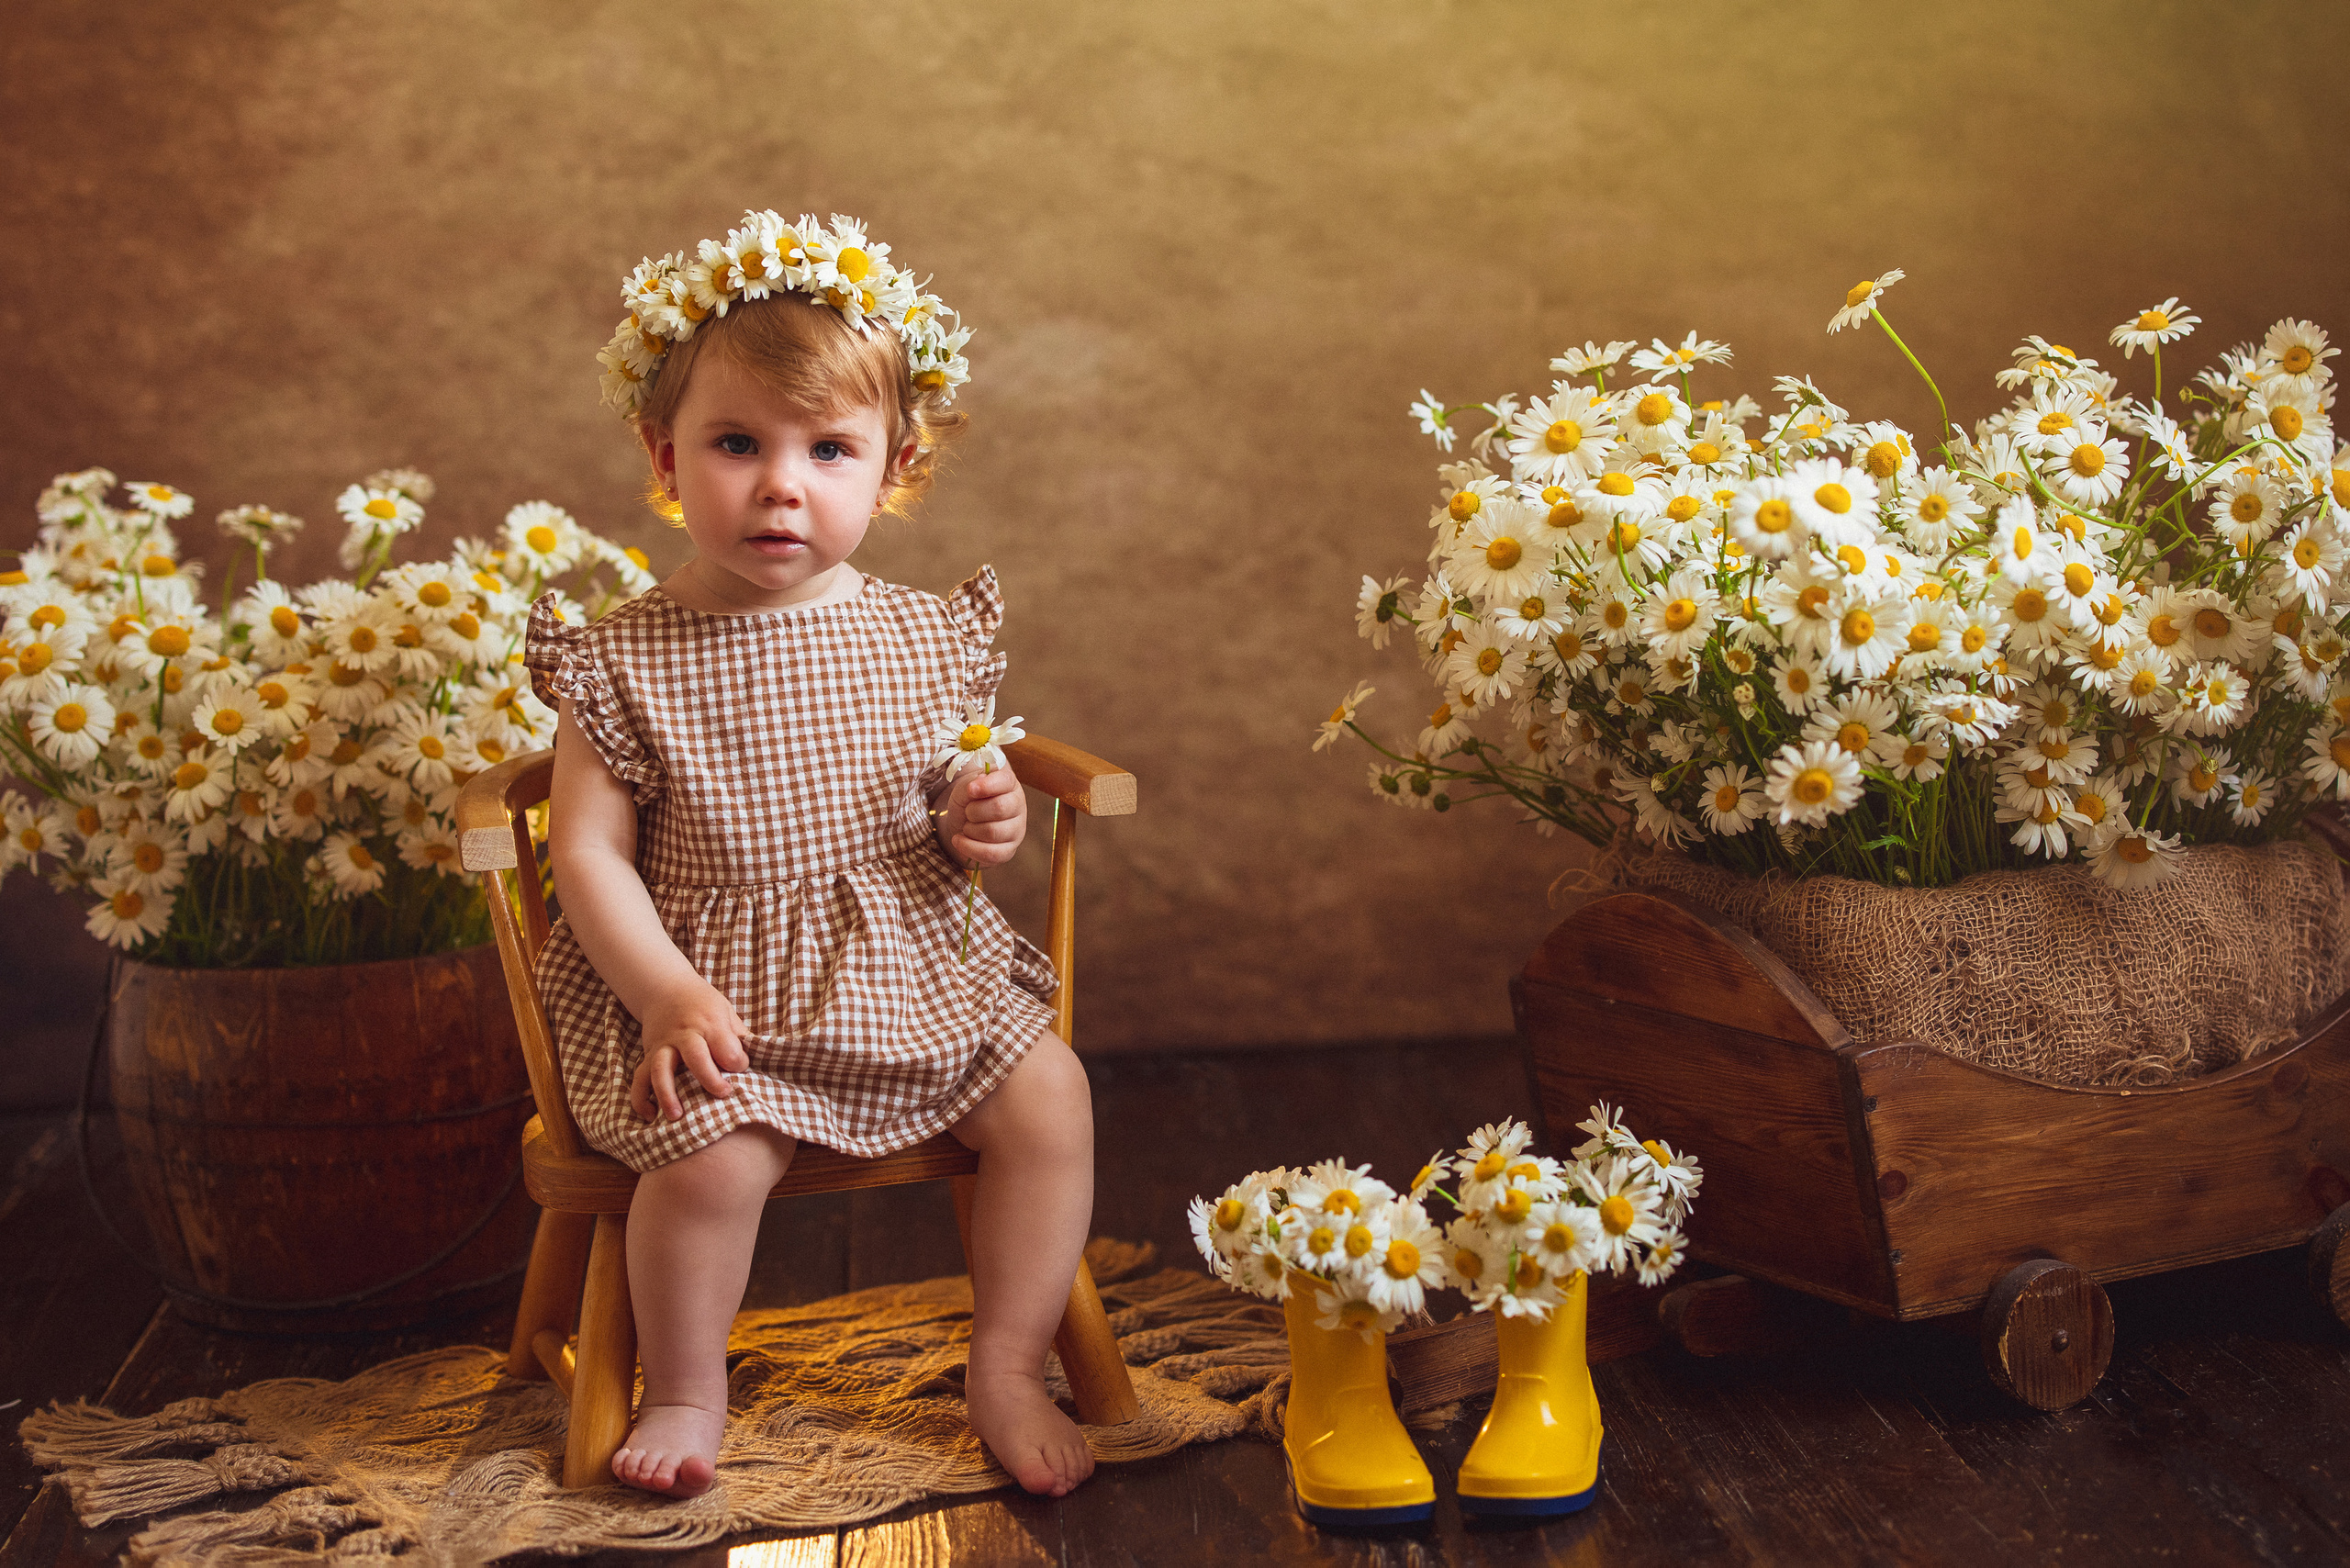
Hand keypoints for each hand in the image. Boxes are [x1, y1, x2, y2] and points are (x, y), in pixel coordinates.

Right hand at [629, 979, 750, 1121]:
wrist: (666, 987)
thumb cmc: (703, 1004)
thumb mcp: (726, 1012)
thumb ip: (737, 1037)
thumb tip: (759, 1061)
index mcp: (710, 1023)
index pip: (727, 1048)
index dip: (738, 1063)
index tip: (741, 1069)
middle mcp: (685, 1034)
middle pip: (695, 1057)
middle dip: (709, 1078)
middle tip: (722, 1094)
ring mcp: (664, 1045)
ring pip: (661, 1069)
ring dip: (667, 1094)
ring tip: (677, 1116)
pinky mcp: (648, 1054)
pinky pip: (639, 1077)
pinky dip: (641, 1098)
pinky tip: (650, 1114)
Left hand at [937, 769, 1026, 870]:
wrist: (963, 822)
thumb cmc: (969, 800)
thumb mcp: (965, 788)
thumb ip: (970, 785)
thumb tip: (975, 787)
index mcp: (1009, 784)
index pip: (1005, 781)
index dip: (987, 785)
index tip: (970, 789)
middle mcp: (1018, 806)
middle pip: (999, 808)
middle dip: (973, 811)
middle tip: (967, 812)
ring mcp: (1016, 830)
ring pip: (992, 832)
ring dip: (970, 829)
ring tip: (966, 826)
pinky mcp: (1008, 851)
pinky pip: (990, 853)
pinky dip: (969, 847)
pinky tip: (960, 840)